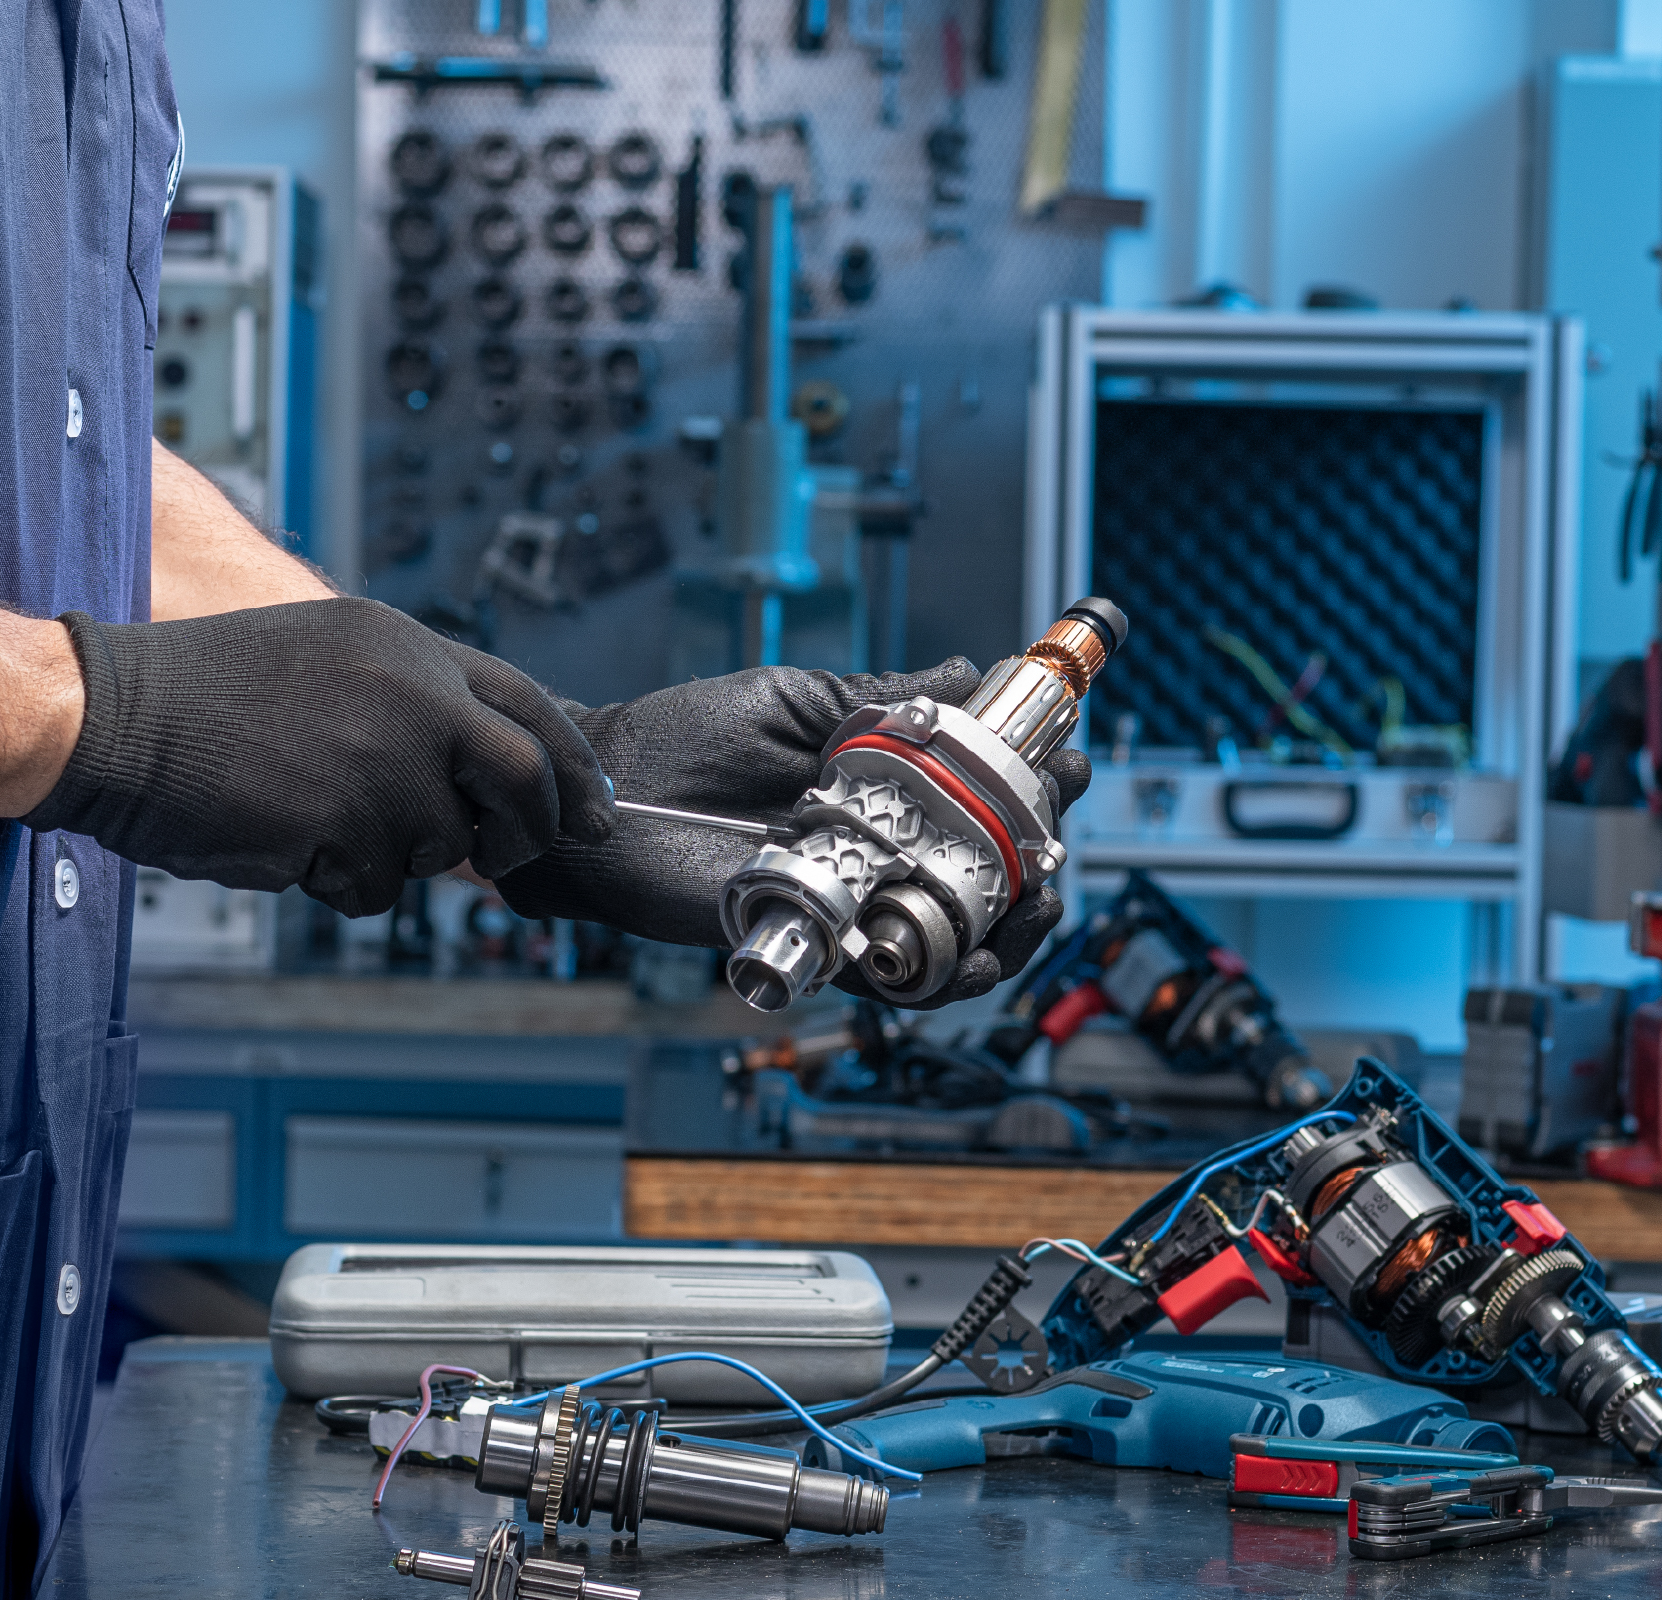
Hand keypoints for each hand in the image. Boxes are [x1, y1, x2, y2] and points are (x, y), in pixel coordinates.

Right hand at [23, 598, 609, 913]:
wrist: (111, 715)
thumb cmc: (201, 697)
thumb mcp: (323, 660)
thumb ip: (408, 708)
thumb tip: (483, 791)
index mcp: (406, 645)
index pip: (526, 704)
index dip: (569, 766)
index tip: (593, 810)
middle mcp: (411, 694)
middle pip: (524, 780)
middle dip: (526, 831)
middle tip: (503, 861)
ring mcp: (383, 758)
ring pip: (440, 846)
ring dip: (393, 855)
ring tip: (313, 818)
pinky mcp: (346, 822)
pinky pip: (376, 888)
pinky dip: (339, 883)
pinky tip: (284, 842)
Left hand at [493, 658, 1094, 1005]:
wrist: (598, 794)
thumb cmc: (679, 741)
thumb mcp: (793, 702)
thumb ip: (880, 696)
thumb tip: (970, 670)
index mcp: (882, 786)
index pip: (982, 793)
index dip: (1034, 785)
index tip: (1063, 762)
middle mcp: (878, 847)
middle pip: (990, 872)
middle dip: (1041, 859)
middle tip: (1051, 834)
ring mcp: (853, 900)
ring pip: (959, 934)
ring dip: (1009, 929)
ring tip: (1027, 909)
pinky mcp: (819, 944)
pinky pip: (895, 977)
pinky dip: (940, 974)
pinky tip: (966, 956)